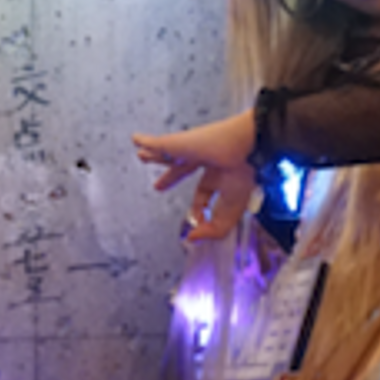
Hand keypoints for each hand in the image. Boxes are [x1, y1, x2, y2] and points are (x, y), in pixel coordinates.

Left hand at [133, 111, 256, 241]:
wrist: (243, 150)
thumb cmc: (240, 178)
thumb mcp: (228, 215)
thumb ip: (212, 231)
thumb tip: (192, 239)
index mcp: (218, 176)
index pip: (203, 194)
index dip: (198, 209)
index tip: (195, 220)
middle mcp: (204, 161)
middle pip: (182, 170)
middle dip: (170, 178)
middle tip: (158, 186)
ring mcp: (189, 151)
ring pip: (169, 154)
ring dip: (154, 156)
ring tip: (142, 155)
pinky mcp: (177, 144)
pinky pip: (157, 142)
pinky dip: (146, 141)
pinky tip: (136, 140)